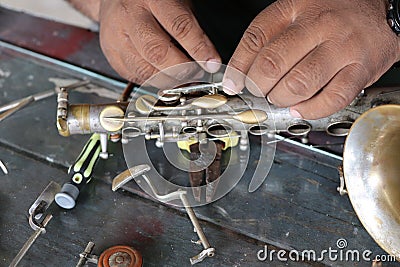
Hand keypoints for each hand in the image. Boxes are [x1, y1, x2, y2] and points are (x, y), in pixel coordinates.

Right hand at [98, 0, 220, 83]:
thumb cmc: (151, 0)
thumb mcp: (176, 3)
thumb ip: (190, 30)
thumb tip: (207, 60)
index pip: (180, 27)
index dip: (199, 49)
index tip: (212, 63)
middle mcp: (129, 17)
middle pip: (158, 53)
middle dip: (182, 70)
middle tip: (197, 75)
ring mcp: (116, 37)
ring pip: (145, 70)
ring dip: (169, 81)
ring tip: (183, 80)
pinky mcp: (111, 54)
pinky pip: (135, 76)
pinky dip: (153, 81)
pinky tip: (164, 77)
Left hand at [224, 0, 399, 118]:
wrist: (383, 12)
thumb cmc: (335, 14)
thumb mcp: (297, 13)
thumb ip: (269, 39)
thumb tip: (240, 74)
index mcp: (296, 8)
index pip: (255, 39)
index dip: (238, 67)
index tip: (232, 83)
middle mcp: (319, 26)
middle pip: (272, 65)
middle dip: (258, 86)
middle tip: (260, 90)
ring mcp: (342, 48)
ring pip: (298, 85)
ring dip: (281, 99)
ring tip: (281, 97)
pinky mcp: (361, 70)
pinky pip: (331, 99)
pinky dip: (310, 110)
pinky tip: (301, 108)